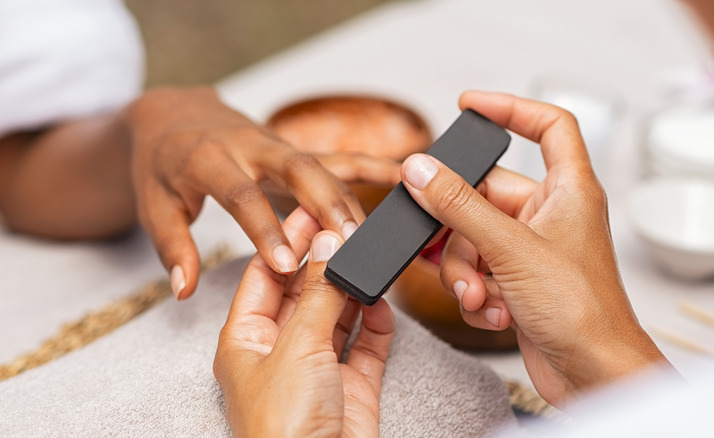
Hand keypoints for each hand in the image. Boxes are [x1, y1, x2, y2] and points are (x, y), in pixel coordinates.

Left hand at [126, 87, 398, 298]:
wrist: (174, 115)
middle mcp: (249, 147)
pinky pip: (336, 156)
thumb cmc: (162, 165)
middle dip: (325, 204)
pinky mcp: (295, 149)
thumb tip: (184, 289)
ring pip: (322, 166)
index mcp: (208, 160)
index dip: (263, 229)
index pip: (241, 195)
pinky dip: (369, 165)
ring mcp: (277, 145)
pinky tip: (401, 176)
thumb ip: (173, 246)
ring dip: (350, 199)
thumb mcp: (154, 205)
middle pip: (295, 170)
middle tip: (349, 241)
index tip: (284, 265)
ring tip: (375, 236)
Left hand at [214, 207, 394, 437]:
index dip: (287, 242)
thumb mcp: (298, 347)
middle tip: (350, 226)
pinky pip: (366, 343)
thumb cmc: (284, 428)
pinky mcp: (352, 385)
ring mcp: (318, 368)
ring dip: (354, 289)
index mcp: (247, 341)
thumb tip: (330, 243)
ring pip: (338, 314)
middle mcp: (281, 351)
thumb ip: (320, 293)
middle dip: (326, 261)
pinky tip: (381, 303)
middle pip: (304, 291)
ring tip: (369, 256)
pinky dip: (376, 322)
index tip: (312, 210)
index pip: (265, 276)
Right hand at [400, 91, 669, 405]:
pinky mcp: (518, 282)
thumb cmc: (583, 312)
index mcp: (569, 190)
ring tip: (481, 296)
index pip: (548, 126)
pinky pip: (478, 270)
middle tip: (452, 247)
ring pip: (473, 238)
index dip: (510, 108)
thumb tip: (421, 170)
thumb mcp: (510, 248)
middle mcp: (550, 215)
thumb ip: (460, 206)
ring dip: (466, 271)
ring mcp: (532, 249)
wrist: (592, 375)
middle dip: (461, 231)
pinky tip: (495, 312)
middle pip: (484, 195)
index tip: (470, 104)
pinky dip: (477, 292)